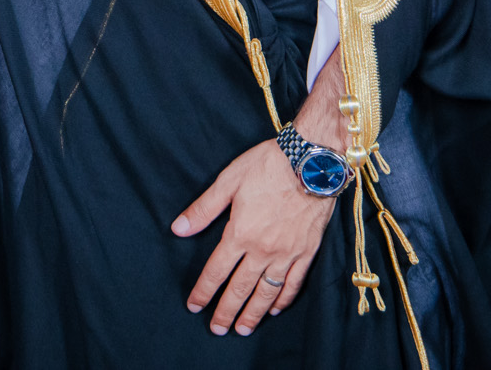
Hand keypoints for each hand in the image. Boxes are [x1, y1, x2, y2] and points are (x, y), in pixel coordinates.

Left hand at [169, 55, 350, 336]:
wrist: (312, 162)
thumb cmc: (268, 165)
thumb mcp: (229, 180)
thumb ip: (203, 208)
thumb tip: (178, 228)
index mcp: (240, 233)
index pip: (216, 271)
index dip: (203, 291)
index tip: (194, 305)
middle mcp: (263, 250)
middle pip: (240, 289)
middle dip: (226, 311)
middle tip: (217, 329)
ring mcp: (287, 254)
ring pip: (266, 293)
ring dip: (253, 314)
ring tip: (243, 329)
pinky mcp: (307, 252)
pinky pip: (293, 284)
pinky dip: (283, 300)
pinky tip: (274, 309)